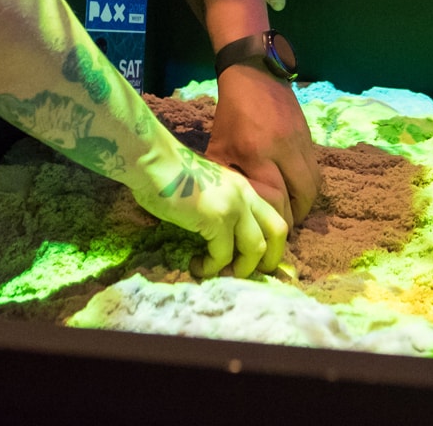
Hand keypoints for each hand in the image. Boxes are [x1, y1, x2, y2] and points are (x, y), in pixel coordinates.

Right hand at [129, 140, 287, 278]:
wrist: (154, 160)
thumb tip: (219, 239)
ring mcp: (233, 206)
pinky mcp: (216, 218)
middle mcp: (245, 195)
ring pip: (257, 248)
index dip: (270, 242)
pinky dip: (210, 267)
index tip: (251, 260)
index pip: (273, 216)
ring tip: (218, 272)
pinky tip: (196, 265)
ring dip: (240, 269)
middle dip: (269, 259)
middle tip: (246, 272)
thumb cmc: (169, 175)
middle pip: (278, 231)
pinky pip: (223, 255)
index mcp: (244, 188)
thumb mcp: (206, 190)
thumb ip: (219, 209)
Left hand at [207, 60, 320, 224]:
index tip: (267, 233)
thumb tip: (227, 208)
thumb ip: (226, 177)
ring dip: (305, 204)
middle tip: (283, 226)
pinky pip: (316, 171)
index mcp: (257, 153)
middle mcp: (285, 150)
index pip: (276, 197)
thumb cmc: (231, 113)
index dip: (275, 220)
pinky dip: (308, 186)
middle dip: (296, 217)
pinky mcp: (310, 140)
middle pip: (304, 197)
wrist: (256, 74)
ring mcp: (302, 144)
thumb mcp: (219, 146)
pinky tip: (295, 191)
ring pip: (315, 185)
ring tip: (291, 211)